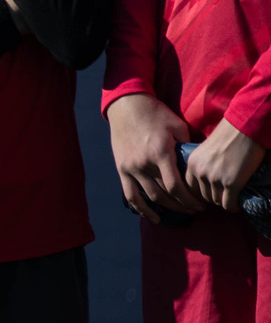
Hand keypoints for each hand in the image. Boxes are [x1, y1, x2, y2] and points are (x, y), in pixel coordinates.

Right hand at [107, 91, 201, 219]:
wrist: (127, 106)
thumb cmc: (156, 114)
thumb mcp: (177, 126)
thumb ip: (187, 147)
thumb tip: (197, 164)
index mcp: (160, 154)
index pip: (175, 187)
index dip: (189, 200)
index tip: (201, 204)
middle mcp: (144, 164)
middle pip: (164, 195)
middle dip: (183, 205)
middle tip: (196, 209)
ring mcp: (131, 168)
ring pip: (149, 198)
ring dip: (166, 208)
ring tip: (180, 212)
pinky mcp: (121, 169)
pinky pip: (130, 194)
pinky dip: (140, 208)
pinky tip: (152, 216)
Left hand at [185, 117, 268, 212]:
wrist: (245, 128)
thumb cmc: (228, 135)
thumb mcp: (205, 150)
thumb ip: (202, 163)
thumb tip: (206, 179)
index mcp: (192, 163)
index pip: (189, 187)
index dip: (199, 193)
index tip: (208, 195)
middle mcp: (200, 172)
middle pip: (202, 196)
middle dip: (212, 198)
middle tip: (223, 197)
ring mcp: (215, 179)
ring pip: (216, 201)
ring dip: (224, 202)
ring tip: (232, 200)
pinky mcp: (231, 183)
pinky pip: (228, 204)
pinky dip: (233, 207)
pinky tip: (238, 205)